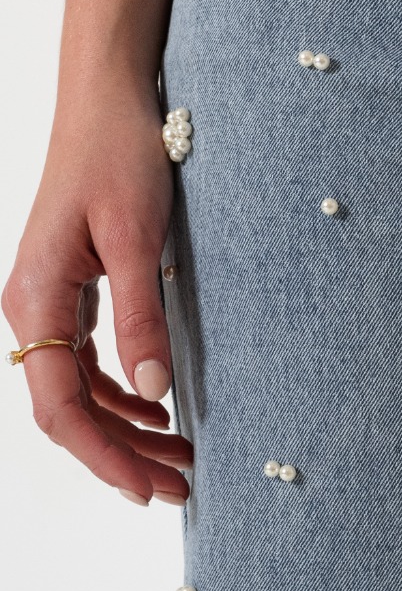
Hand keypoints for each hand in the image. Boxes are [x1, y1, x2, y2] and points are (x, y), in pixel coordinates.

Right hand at [2, 84, 194, 504]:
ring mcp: (47, 301)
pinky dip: (123, 390)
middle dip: (122, 454)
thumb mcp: (137, 235)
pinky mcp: (69, 289)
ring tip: (182, 459)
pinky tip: (160, 406)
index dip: (104, 457)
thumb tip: (155, 392)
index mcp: (35, 300)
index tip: (149, 491)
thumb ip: (141, 315)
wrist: (106, 99)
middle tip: (182, 488)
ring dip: (127, 427)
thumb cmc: (119, 154)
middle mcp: (30, 309)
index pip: (61, 407)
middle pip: (68, 409)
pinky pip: (86, 361)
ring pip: (79, 390)